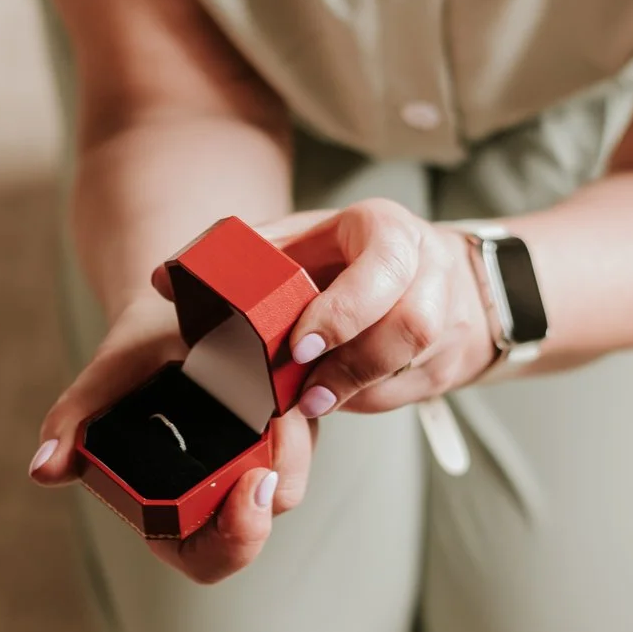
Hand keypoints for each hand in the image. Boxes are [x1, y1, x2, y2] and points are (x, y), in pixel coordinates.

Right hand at [26, 292, 318, 585]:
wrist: (168, 311)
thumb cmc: (133, 355)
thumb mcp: (101, 382)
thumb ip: (71, 425)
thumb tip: (42, 470)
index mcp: (171, 510)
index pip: (211, 559)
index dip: (236, 541)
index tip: (247, 487)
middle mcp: (217, 496)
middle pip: (262, 521)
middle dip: (272, 486)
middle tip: (276, 429)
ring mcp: (255, 466)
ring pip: (289, 481)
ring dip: (290, 446)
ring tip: (274, 399)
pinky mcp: (285, 437)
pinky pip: (303, 446)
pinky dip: (298, 423)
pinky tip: (284, 388)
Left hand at [263, 201, 497, 416]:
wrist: (445, 275)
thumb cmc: (363, 255)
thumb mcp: (316, 235)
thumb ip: (262, 252)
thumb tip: (183, 274)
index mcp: (391, 232)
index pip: (382, 269)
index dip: (342, 312)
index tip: (300, 346)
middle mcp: (430, 271)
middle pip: (409, 325)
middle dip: (351, 365)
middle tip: (306, 392)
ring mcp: (449, 318)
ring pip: (412, 363)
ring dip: (357, 388)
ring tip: (315, 399)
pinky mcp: (449, 361)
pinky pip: (409, 390)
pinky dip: (367, 398)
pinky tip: (339, 395)